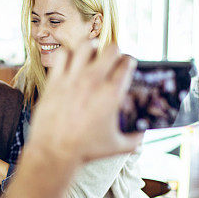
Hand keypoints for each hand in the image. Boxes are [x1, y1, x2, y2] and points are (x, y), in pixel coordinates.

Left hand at [28, 42, 142, 163]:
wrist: (54, 152)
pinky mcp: (55, 81)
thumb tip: (144, 135)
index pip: (127, 63)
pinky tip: (71, 64)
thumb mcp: (117, 146)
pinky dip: (69, 56)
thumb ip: (136, 139)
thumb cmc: (85, 150)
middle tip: (112, 60)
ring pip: (86, 46)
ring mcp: (72, 79)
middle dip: (115, 52)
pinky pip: (63, 55)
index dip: (130, 62)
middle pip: (111, 49)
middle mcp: (93, 81)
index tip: (128, 66)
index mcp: (111, 94)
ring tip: (92, 56)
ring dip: (92, 48)